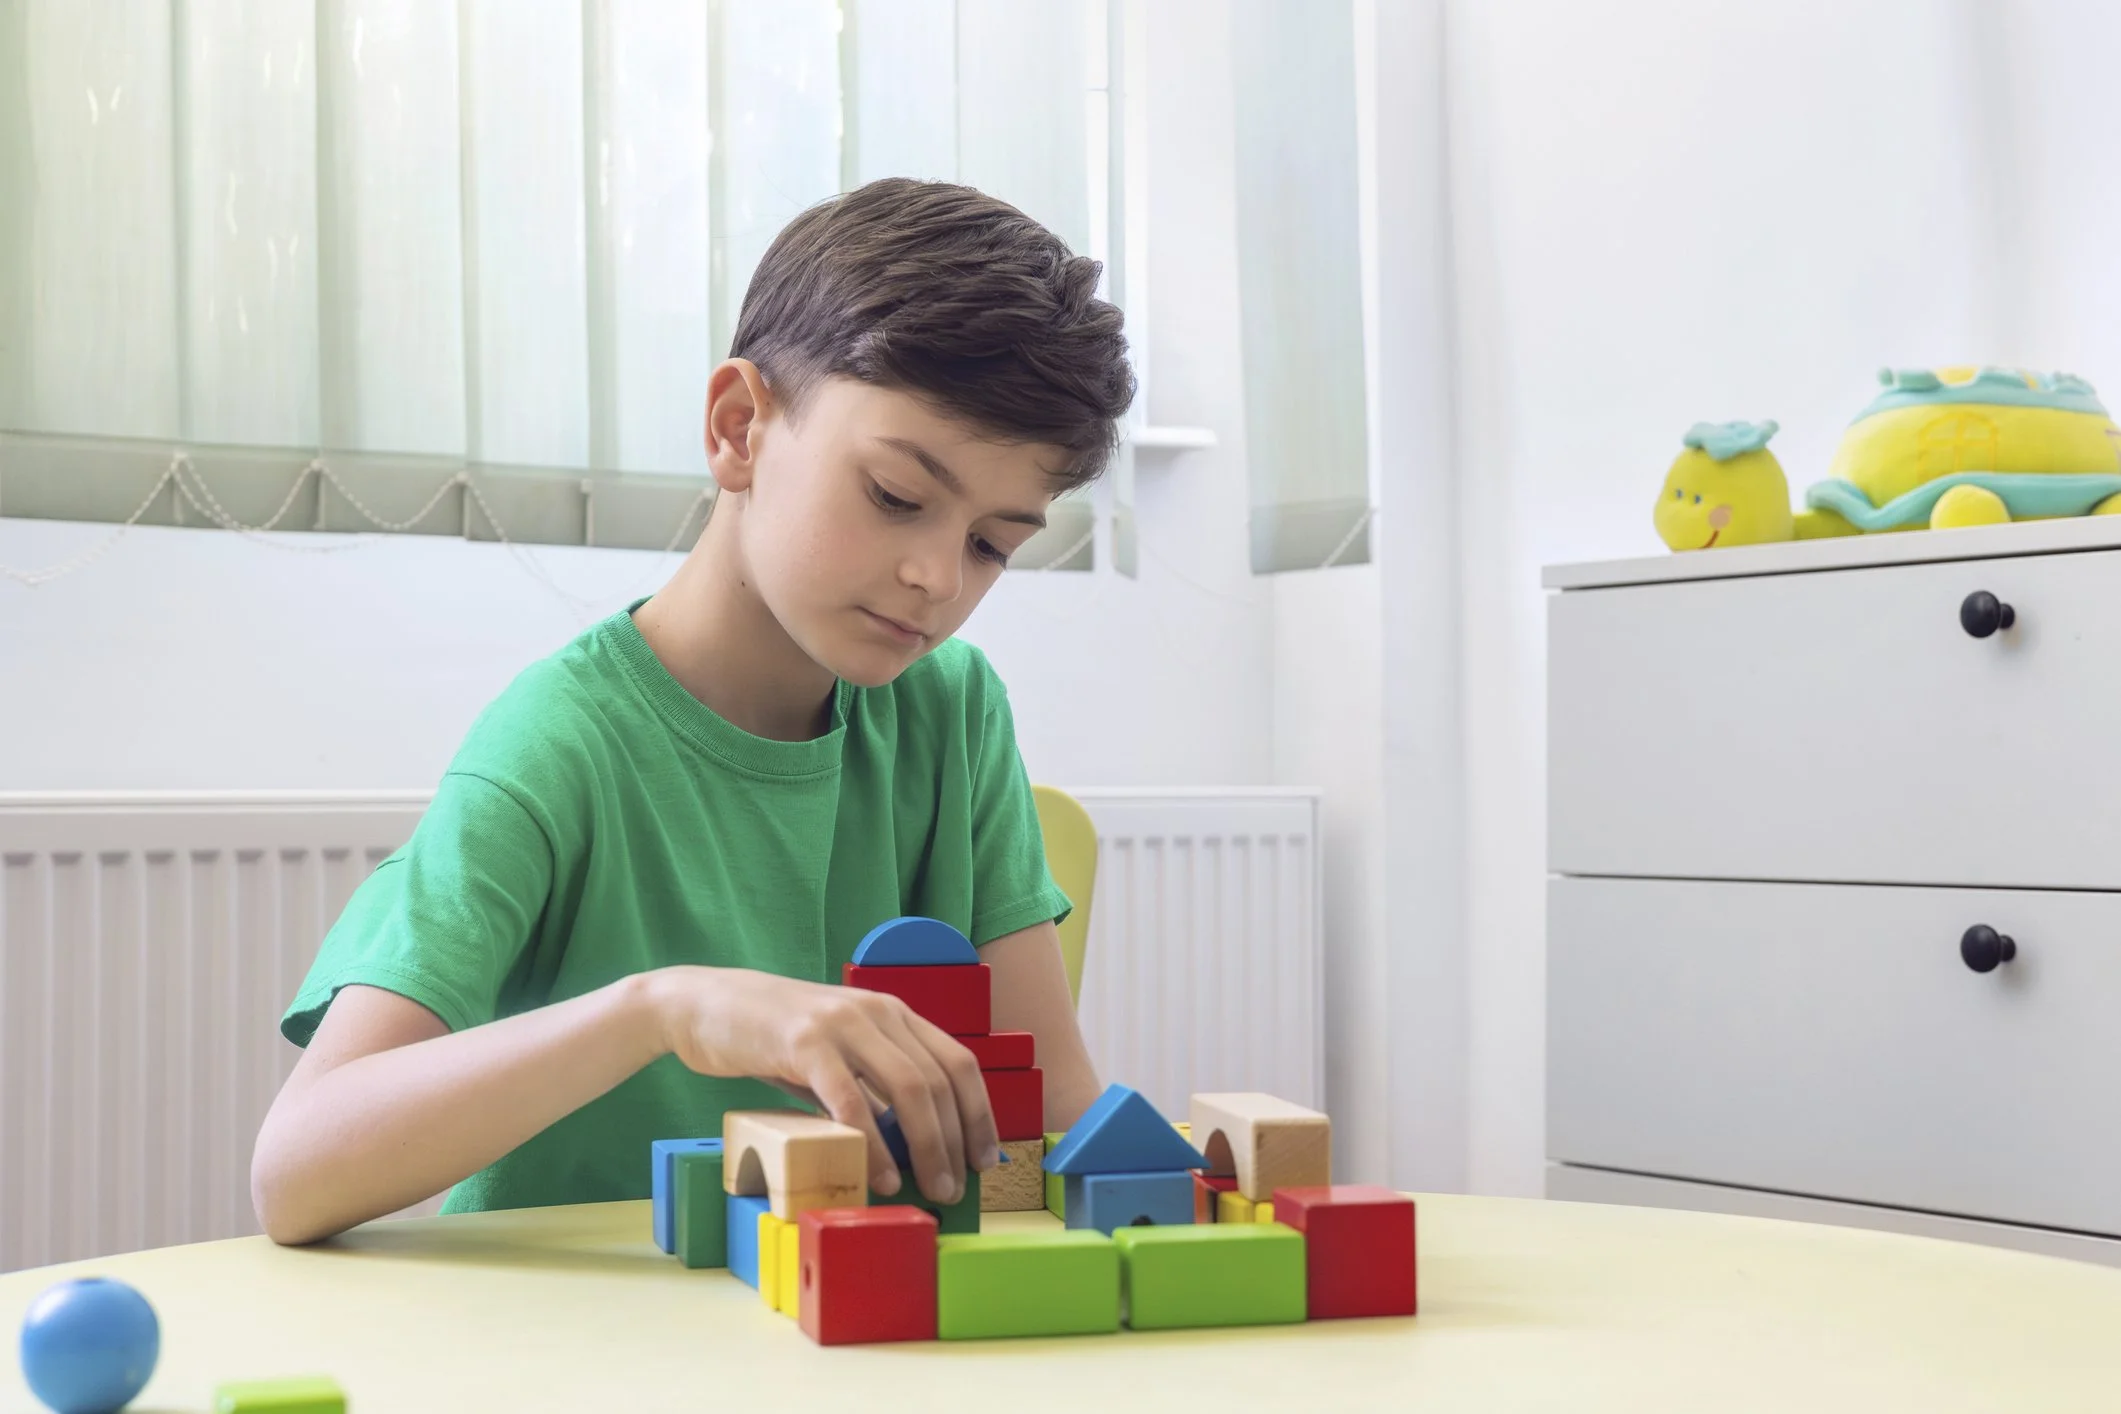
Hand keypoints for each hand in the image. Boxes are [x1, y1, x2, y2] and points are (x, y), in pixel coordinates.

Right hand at [649, 966, 998, 1204]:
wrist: (703, 1005)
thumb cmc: (773, 1038)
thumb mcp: (836, 1054)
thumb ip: (872, 1085)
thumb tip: (913, 1145)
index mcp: (893, 1012)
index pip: (958, 1062)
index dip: (979, 1113)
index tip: (987, 1158)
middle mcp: (877, 1010)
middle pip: (939, 1079)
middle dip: (956, 1140)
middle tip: (956, 1187)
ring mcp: (842, 1022)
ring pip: (908, 1086)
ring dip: (927, 1145)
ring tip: (930, 1187)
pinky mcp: (804, 1041)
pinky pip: (851, 1099)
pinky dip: (872, 1142)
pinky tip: (879, 1175)